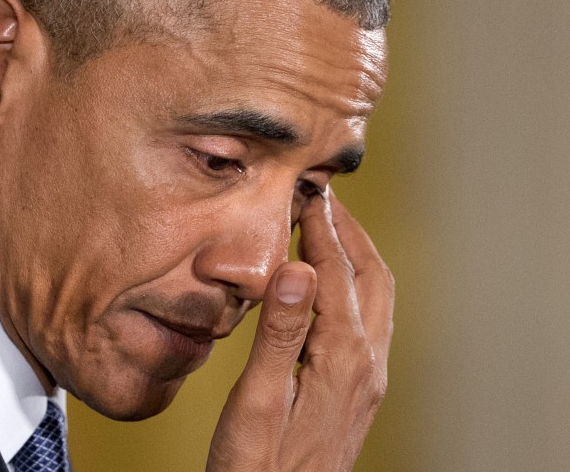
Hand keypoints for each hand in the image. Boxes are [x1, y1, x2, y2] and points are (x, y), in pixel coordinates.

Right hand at [207, 190, 394, 470]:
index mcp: (342, 359)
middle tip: (325, 196)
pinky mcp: (360, 389)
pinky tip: (333, 283)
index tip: (308, 190)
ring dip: (358, 254)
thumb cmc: (257, 466)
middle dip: (350, 231)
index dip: (321, 228)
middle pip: (370, 277)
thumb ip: (280, 334)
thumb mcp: (258, 401)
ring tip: (331, 226)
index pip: (335, 274)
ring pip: (377, 296)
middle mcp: (367, 364)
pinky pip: (371, 318)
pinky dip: (356, 283)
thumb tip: (298, 269)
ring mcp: (369, 378)